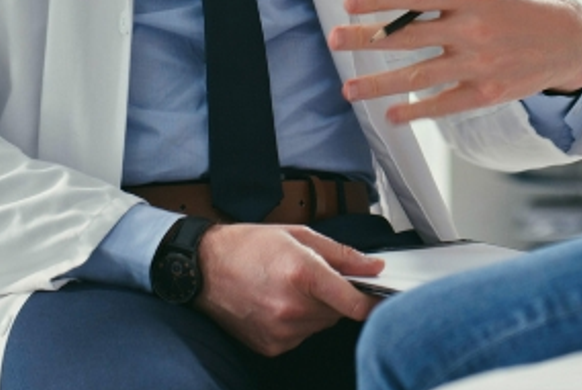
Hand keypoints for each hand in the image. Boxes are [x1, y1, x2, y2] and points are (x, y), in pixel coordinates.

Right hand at [193, 224, 384, 356]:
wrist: (201, 268)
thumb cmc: (246, 246)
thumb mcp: (298, 236)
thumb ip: (341, 254)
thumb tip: (372, 267)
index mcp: (303, 274)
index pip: (354, 303)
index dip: (372, 302)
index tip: (380, 299)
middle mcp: (292, 307)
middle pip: (338, 312)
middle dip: (333, 296)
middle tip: (311, 278)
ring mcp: (281, 330)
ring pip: (320, 325)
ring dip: (315, 310)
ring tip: (287, 288)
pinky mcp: (271, 346)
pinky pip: (301, 336)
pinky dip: (297, 323)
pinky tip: (276, 304)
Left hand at [329, 0, 581, 123]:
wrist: (567, 42)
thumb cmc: (524, 7)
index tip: (350, 2)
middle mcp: (473, 29)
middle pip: (408, 35)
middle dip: (365, 39)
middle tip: (334, 40)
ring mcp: (479, 63)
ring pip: (419, 75)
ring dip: (379, 83)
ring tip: (348, 88)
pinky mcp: (487, 92)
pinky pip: (443, 104)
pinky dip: (415, 111)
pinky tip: (391, 114)